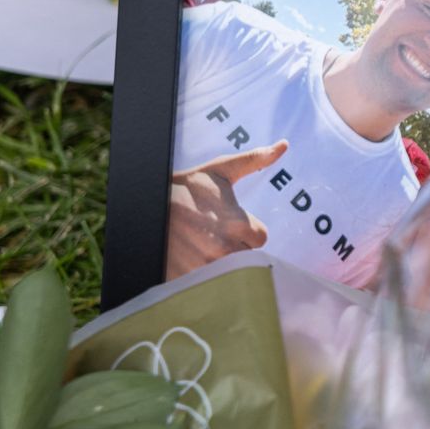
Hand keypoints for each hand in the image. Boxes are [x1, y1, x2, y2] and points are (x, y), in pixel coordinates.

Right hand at [166, 140, 287, 279]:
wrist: (146, 202)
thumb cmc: (186, 187)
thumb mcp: (220, 170)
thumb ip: (253, 160)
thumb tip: (284, 145)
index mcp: (238, 224)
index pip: (261, 239)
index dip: (249, 232)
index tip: (235, 225)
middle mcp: (224, 248)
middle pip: (249, 258)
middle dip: (238, 247)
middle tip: (218, 235)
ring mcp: (205, 266)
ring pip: (230, 272)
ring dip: (222, 262)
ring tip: (205, 246)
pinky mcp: (187, 278)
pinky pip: (208, 283)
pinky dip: (204, 275)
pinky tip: (193, 258)